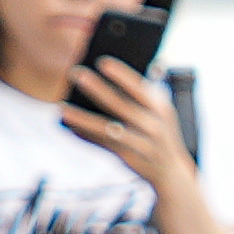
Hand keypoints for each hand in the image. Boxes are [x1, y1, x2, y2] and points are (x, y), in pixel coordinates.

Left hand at [61, 55, 192, 186]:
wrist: (171, 172)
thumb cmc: (160, 132)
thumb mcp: (161, 112)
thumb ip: (143, 94)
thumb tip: (118, 74)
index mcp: (160, 108)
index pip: (140, 88)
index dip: (121, 75)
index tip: (102, 62)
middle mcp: (152, 126)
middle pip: (120, 106)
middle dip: (97, 89)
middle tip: (75, 73)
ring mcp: (140, 144)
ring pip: (106, 130)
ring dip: (83, 119)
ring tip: (62, 109)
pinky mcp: (128, 158)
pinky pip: (102, 144)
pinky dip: (85, 136)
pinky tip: (69, 128)